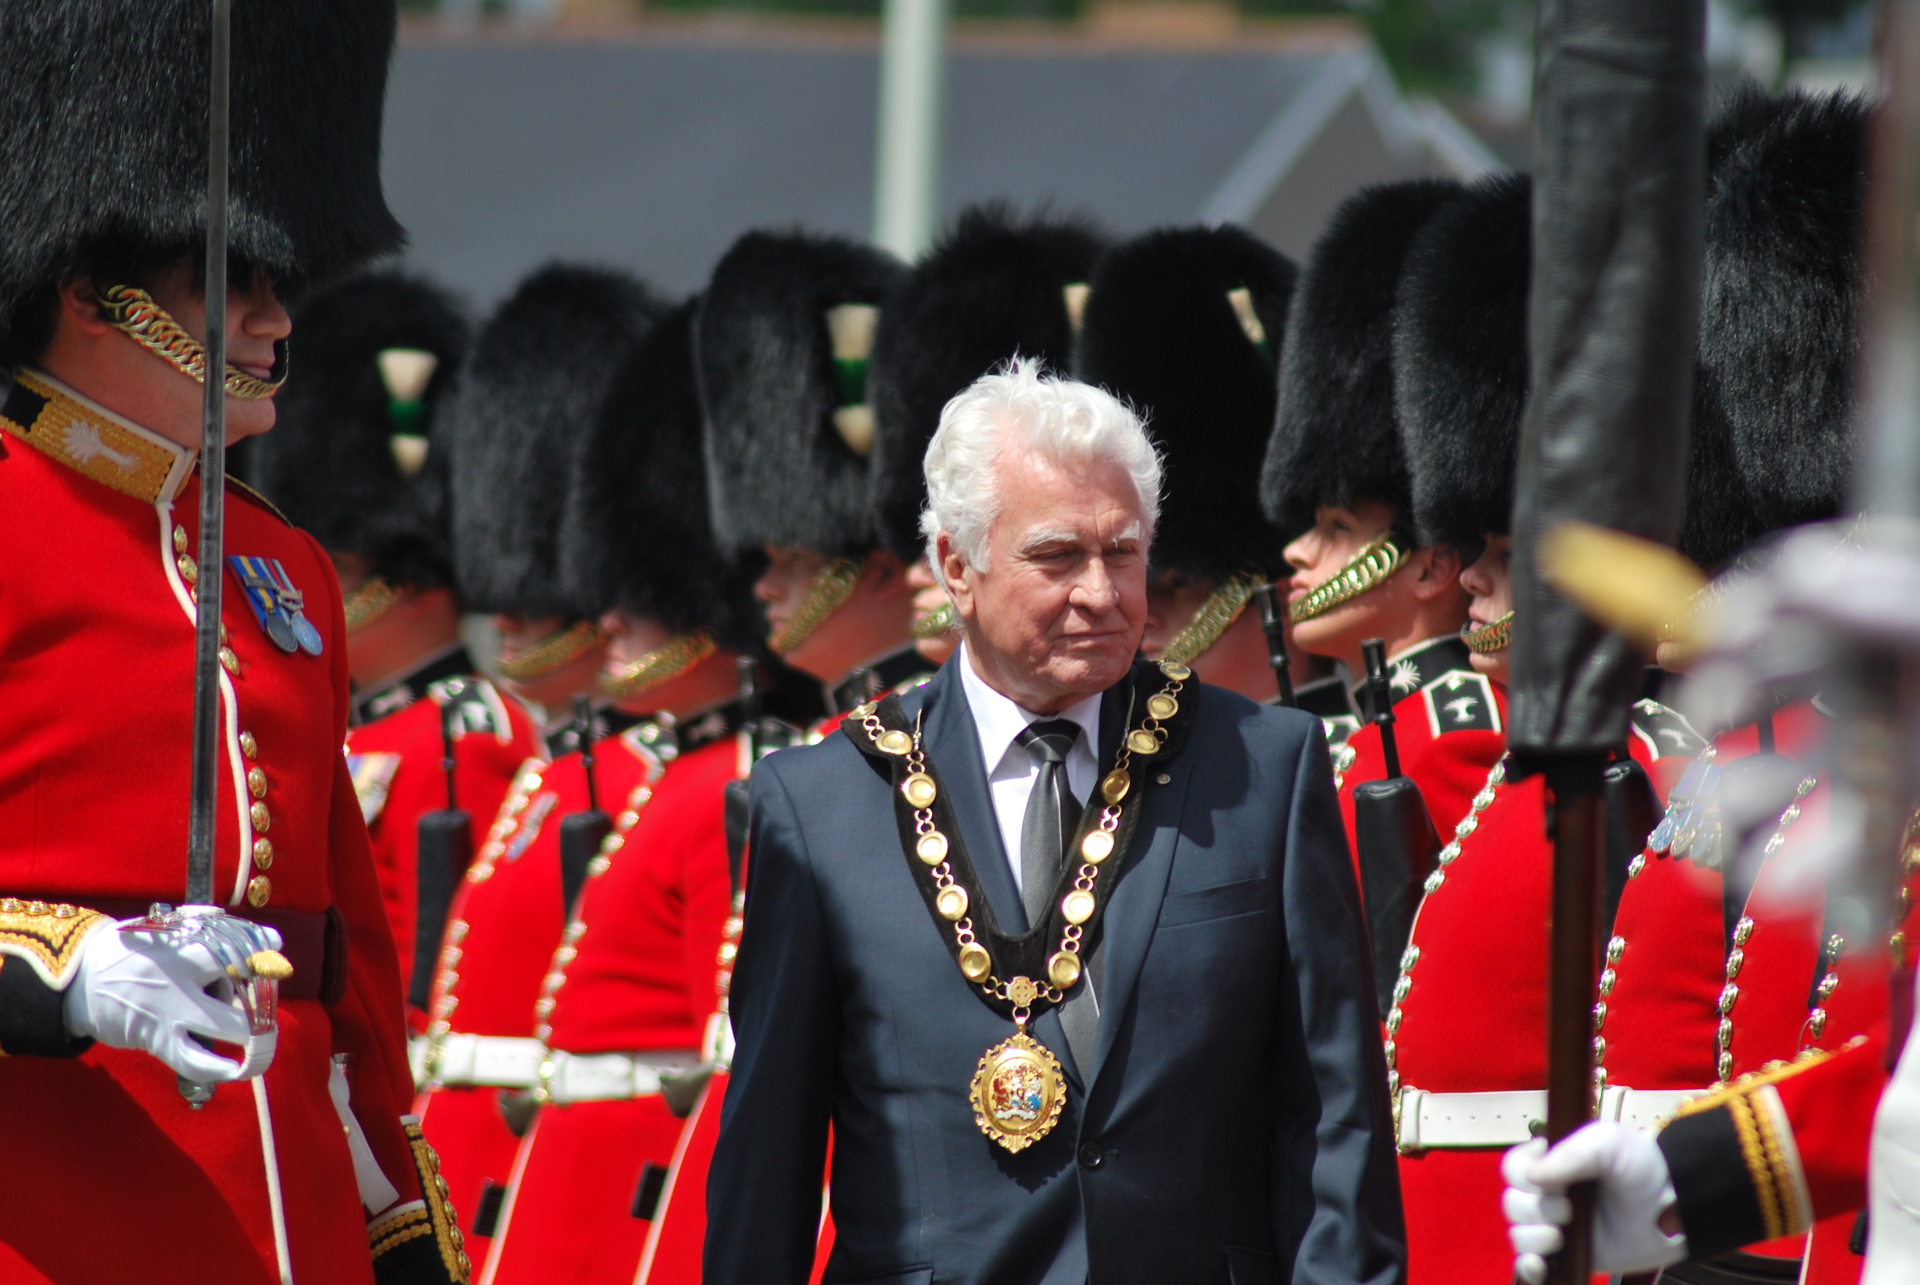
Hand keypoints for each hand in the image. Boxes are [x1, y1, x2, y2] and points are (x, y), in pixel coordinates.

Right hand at [64, 907, 278, 1083]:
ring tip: (263, 1039)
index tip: (275, 945)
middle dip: (259, 998)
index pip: (230, 948)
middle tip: (265, 998)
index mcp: (180, 951)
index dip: (259, 946)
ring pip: (224, 1030)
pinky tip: (240, 1067)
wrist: (84, 982)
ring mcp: (168, 1016)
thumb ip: (212, 931)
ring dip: (251, 1037)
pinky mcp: (158, 1042)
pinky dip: (220, 1069)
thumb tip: (267, 941)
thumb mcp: (166, 930)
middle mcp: (178, 984)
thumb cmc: (135, 951)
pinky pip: (196, 1062)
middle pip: (237, 991)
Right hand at [1503, 1123, 1685, 1283]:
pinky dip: (1528, 1268)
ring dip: (1534, 1238)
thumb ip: (1570, 1154)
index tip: (1553, 1182)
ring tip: (1562, 1237)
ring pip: (1519, 1234)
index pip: (1513, 1169)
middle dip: (1535, 1210)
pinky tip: (1539, 1266)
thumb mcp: (1607, 1144)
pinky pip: (1531, 1266)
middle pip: (1513, 1204)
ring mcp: (1558, 1227)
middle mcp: (1551, 1194)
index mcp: (1554, 1162)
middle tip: (1569, 1211)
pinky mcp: (1569, 1256)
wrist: (1676, 1210)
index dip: (1523, 1176)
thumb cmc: (1643, 1169)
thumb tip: (1532, 1178)